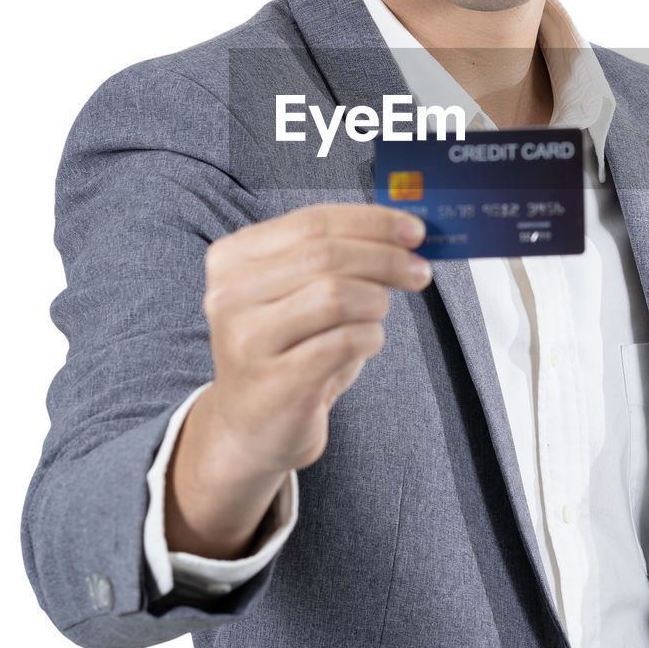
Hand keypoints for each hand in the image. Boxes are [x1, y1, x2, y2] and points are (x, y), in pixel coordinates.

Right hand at [166, 204, 429, 557]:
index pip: (313, 221)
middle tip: (419, 271)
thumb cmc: (288, 348)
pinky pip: (344, 343)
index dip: (371, 222)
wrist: (251, 426)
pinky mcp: (274, 382)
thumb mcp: (299, 290)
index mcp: (234, 258)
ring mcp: (247, 340)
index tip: (414, 230)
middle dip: (385, 258)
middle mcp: (230, 295)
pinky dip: (370, 338)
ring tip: (377, 315)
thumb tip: (404, 231)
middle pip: (326, 255)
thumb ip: (338, 254)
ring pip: (337, 296)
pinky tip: (365, 343)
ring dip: (376, 302)